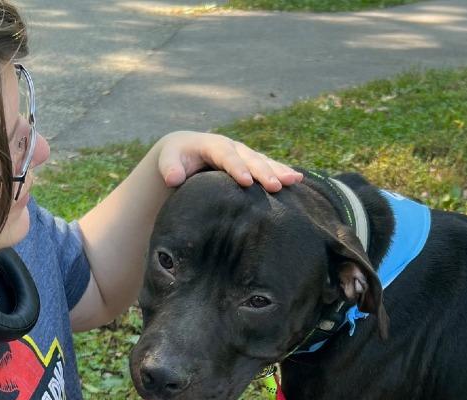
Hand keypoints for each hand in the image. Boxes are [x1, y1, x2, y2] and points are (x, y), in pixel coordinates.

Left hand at [156, 131, 301, 192]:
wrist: (185, 152)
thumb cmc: (176, 159)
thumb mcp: (168, 160)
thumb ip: (169, 167)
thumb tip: (173, 178)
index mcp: (212, 145)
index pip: (226, 155)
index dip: (236, 167)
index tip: (246, 182)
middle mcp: (232, 148)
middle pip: (250, 158)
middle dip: (263, 171)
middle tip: (276, 186)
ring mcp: (243, 155)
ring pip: (263, 161)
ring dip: (279, 171)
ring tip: (294, 181)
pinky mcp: (250, 164)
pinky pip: (268, 167)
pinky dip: (282, 172)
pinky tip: (298, 181)